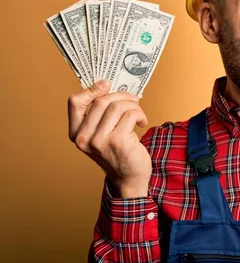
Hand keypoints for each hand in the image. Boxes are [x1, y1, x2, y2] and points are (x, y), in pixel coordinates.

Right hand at [68, 80, 150, 197]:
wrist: (129, 178)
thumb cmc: (118, 152)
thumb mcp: (102, 133)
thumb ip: (100, 115)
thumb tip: (108, 86)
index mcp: (77, 133)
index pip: (75, 102)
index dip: (92, 89)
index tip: (107, 84)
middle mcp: (84, 138)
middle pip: (101, 101)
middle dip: (122, 96)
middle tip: (134, 100)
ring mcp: (99, 140)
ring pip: (117, 106)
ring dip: (133, 105)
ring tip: (139, 114)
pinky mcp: (117, 141)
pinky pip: (130, 114)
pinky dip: (140, 114)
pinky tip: (142, 123)